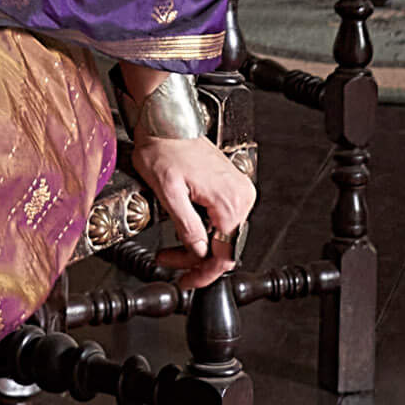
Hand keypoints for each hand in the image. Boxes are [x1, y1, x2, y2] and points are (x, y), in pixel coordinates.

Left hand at [128, 133, 256, 290]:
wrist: (166, 123)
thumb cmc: (164, 148)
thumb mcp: (168, 193)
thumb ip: (186, 226)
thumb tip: (198, 252)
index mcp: (229, 201)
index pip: (225, 253)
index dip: (204, 273)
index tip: (187, 281)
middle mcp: (240, 195)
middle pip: (224, 246)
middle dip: (194, 259)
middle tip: (168, 261)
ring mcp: (238, 190)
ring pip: (222, 234)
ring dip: (197, 245)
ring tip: (170, 248)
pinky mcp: (231, 186)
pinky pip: (222, 218)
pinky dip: (203, 229)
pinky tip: (184, 230)